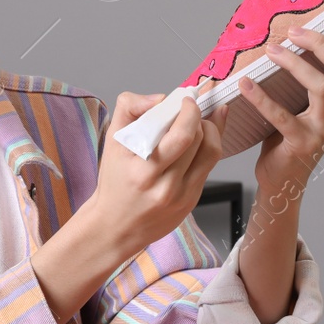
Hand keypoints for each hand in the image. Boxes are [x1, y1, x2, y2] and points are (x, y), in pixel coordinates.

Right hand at [86, 91, 228, 257]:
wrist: (115, 225)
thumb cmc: (114, 181)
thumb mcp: (111, 140)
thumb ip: (129, 108)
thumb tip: (160, 98)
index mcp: (143, 171)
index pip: (182, 137)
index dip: (190, 112)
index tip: (186, 100)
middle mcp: (165, 187)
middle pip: (200, 141)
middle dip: (199, 118)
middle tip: (190, 110)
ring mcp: (182, 197)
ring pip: (211, 153)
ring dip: (210, 131)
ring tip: (198, 124)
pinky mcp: (191, 202)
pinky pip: (209, 168)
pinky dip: (206, 149)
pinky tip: (198, 142)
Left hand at [239, 0, 323, 195]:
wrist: (283, 177)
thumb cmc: (291, 132)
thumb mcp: (306, 101)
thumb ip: (310, 75)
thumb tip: (296, 34)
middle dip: (321, 43)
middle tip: (294, 30)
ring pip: (321, 86)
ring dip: (294, 64)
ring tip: (270, 50)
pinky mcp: (302, 143)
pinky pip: (281, 115)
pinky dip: (261, 97)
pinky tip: (245, 83)